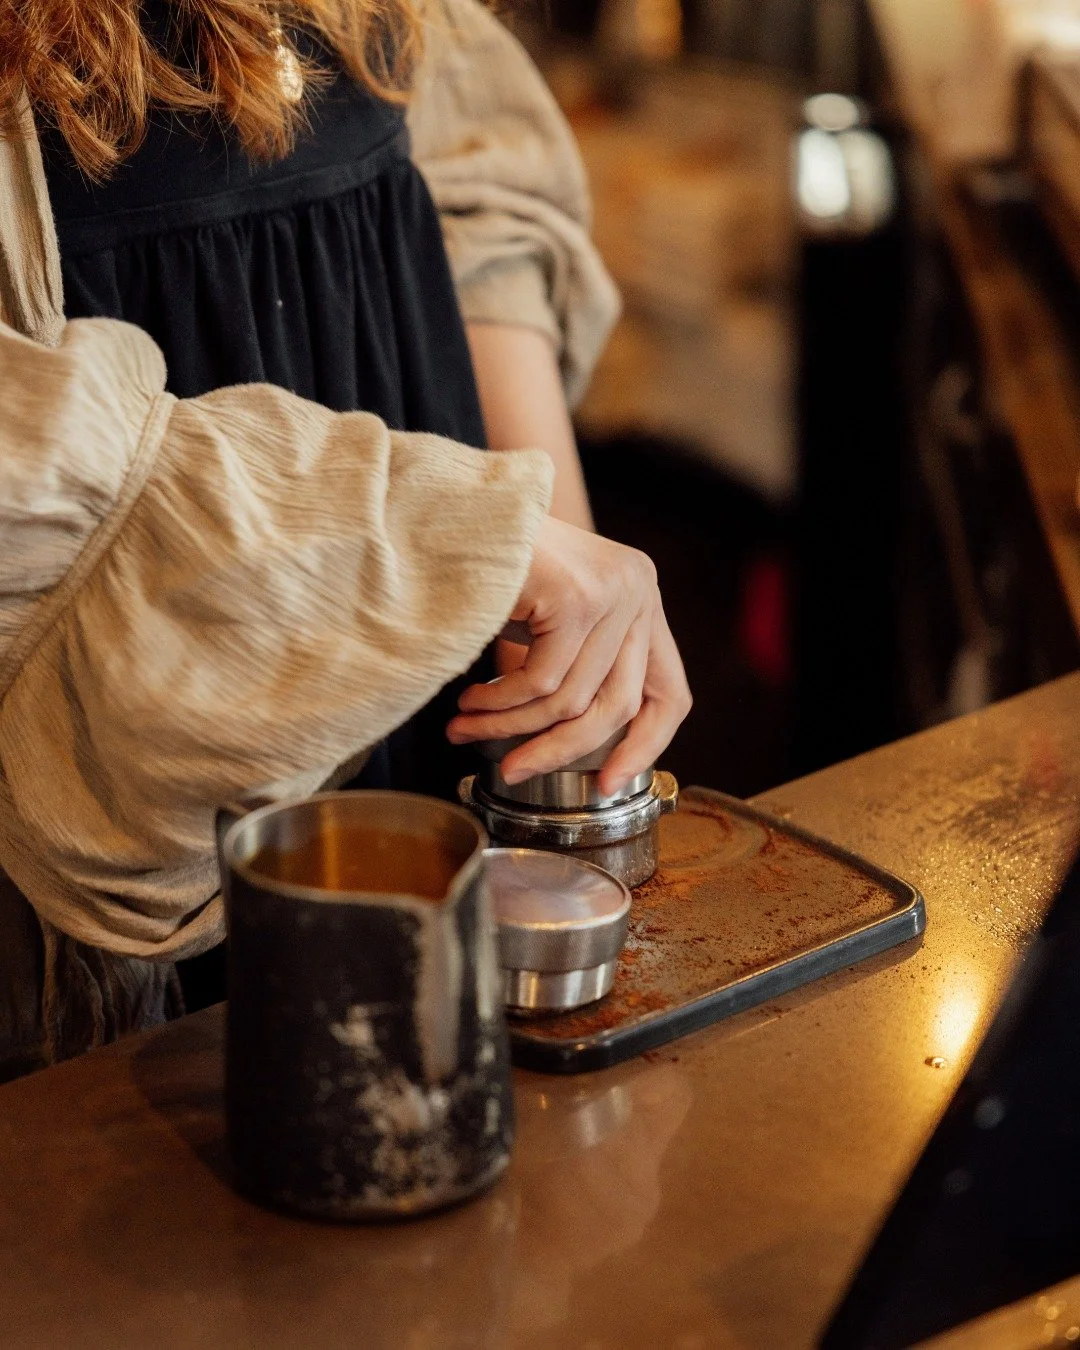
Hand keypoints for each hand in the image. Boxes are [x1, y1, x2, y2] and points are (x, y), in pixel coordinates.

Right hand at [446, 516, 690, 796]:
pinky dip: (501, 703)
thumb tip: (570, 748)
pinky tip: (470, 700)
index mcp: (641, 596)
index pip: (669, 692)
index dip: (645, 746)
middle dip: (560, 751)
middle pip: (620, 706)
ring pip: (573, 700)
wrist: (444, 511)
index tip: (607, 784)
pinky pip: (542, 681)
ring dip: (511, 726)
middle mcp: (640, 589)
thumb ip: (575, 667)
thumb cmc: (487, 566)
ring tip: (466, 727)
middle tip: (513, 771)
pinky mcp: (579, 597)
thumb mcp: (547, 620)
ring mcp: (616, 590)